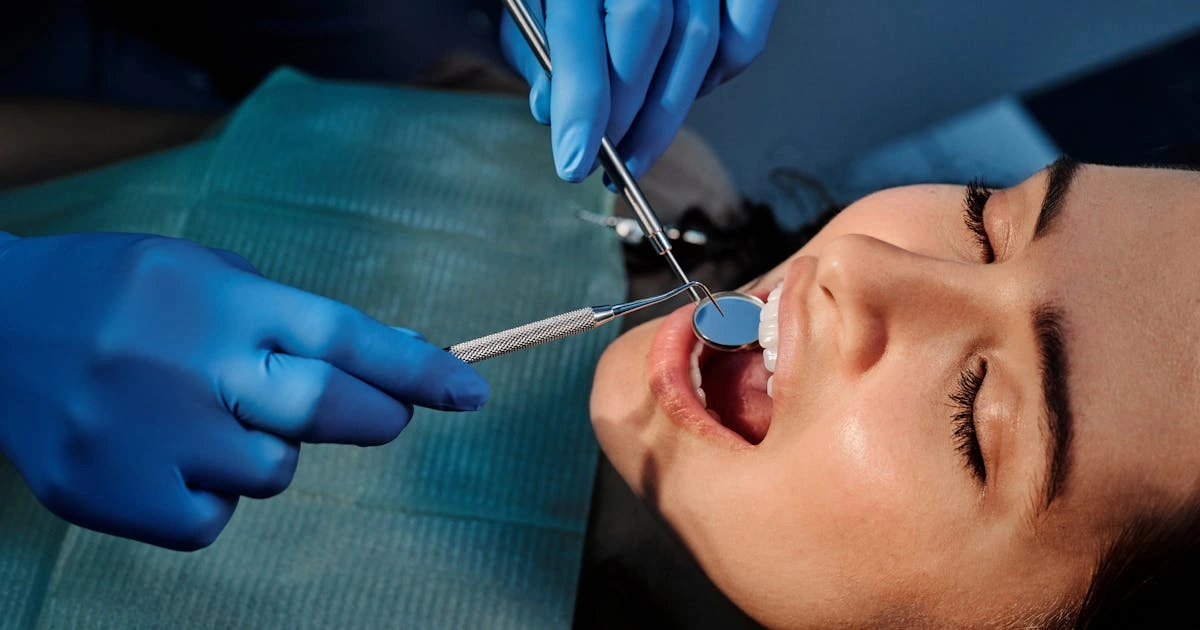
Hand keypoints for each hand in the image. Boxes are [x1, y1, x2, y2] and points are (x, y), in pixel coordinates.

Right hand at [0, 233, 486, 549]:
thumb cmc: (123, 295)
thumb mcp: (206, 275)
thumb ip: (286, 319)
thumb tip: (388, 368)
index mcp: (216, 300)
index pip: (341, 336)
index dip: (415, 368)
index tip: (469, 392)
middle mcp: (184, 364)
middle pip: (322, 407)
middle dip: (376, 415)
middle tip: (384, 413)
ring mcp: (143, 434)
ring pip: (272, 473)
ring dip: (270, 452)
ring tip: (211, 416)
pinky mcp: (109, 493)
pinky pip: (211, 519)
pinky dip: (211, 494)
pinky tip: (169, 454)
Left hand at [501, 0, 777, 181]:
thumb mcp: (530, 4)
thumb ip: (537, 50)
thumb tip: (551, 113)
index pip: (581, 34)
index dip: (581, 107)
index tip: (574, 164)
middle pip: (648, 34)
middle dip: (629, 116)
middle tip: (610, 164)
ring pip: (700, 40)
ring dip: (670, 110)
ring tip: (639, 149)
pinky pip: (746, 28)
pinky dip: (723, 69)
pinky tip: (688, 91)